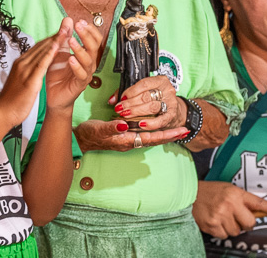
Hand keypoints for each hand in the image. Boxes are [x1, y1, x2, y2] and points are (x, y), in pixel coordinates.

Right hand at [0, 28, 66, 126]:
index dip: (52, 37)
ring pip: (42, 52)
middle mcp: (22, 63)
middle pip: (42, 45)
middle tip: (68, 22)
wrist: (2, 112)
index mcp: (21, 63)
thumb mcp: (21, 80)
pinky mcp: (29, 81)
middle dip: (56, 34)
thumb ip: (29, 71)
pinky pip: (41, 65)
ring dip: (55, 40)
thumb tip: (36, 65)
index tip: (64, 29)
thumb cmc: (12, 99)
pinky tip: (57, 47)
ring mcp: (25, 71)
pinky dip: (49, 54)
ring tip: (67, 29)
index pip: (39, 47)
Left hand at [44, 18, 100, 109]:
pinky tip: (70, 59)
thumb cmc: (57, 72)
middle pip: (94, 47)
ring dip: (80, 49)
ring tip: (71, 40)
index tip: (81, 21)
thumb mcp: (58, 50)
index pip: (95, 39)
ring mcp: (85, 75)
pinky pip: (81, 75)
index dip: (90, 30)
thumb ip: (64, 36)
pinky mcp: (79, 85)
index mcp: (85, 54)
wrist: (53, 94)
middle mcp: (88, 64)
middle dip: (86, 35)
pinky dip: (76, 66)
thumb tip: (68, 19)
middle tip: (78, 26)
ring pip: (89, 61)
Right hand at [73, 119, 188, 151]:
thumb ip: (112, 128)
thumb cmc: (89, 134)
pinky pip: (143, 135)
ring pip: (151, 138)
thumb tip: (125, 125)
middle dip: (170, 135)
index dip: (167, 134)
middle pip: (155, 139)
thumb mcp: (98, 129)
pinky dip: (153, 132)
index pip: (151, 137)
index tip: (181, 130)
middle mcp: (130, 142)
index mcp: (126, 140)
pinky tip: (156, 129)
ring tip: (177, 130)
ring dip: (164, 134)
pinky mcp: (125, 136)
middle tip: (186, 130)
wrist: (80, 140)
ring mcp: (128, 140)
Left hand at [110, 75, 184, 130]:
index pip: (143, 84)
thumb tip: (111, 100)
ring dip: (136, 112)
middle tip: (119, 109)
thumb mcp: (142, 91)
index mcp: (159, 80)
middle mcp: (167, 90)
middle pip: (146, 96)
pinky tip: (140, 124)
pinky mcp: (172, 115)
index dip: (131, 92)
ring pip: (152, 107)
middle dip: (130, 103)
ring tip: (125, 115)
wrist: (172, 110)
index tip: (121, 98)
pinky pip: (160, 120)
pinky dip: (150, 123)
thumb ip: (126, 94)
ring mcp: (171, 103)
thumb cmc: (154, 99)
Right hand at [192, 180, 266, 238]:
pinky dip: (221, 231)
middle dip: (245, 223)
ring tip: (222, 216)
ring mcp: (220, 215)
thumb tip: (260, 213)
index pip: (258, 203)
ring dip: (232, 227)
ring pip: (237, 232)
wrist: (189, 194)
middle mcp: (229, 204)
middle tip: (235, 216)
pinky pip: (225, 236)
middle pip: (250, 224)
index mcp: (235, 194)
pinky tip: (215, 221)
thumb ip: (244, 201)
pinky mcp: (212, 225)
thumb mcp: (229, 190)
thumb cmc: (211, 192)